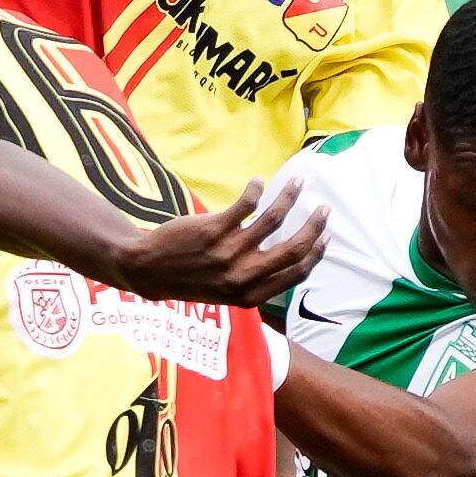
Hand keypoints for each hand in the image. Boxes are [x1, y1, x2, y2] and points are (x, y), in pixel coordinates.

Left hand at [108, 179, 326, 309]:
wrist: (149, 271)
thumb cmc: (191, 279)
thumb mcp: (227, 293)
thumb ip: (257, 282)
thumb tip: (290, 262)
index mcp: (251, 295)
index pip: (296, 273)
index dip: (316, 253)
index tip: (326, 236)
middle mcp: (243, 276)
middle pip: (293, 249)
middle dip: (314, 226)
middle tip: (324, 208)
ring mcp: (228, 252)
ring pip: (273, 219)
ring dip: (290, 196)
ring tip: (297, 182)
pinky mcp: (213, 230)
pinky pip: (246, 205)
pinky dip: (256, 189)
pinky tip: (258, 182)